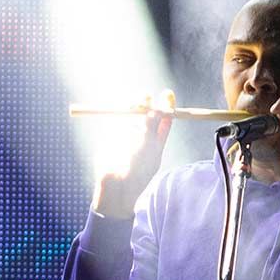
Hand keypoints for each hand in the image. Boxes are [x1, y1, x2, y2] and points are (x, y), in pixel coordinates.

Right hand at [91, 96, 173, 218]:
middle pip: (147, 110)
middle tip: (145, 97)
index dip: (167, 104)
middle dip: (146, 101)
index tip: (167, 93)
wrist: (114, 187)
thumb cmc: (137, 172)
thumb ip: (152, 128)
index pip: (165, 117)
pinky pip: (116, 117)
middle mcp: (144, 134)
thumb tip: (158, 108)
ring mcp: (128, 133)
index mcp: (158, 138)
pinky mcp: (113, 134)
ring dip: (133, 104)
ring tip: (131, 105)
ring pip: (131, 112)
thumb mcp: (148, 149)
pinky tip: (117, 114)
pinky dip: (117, 111)